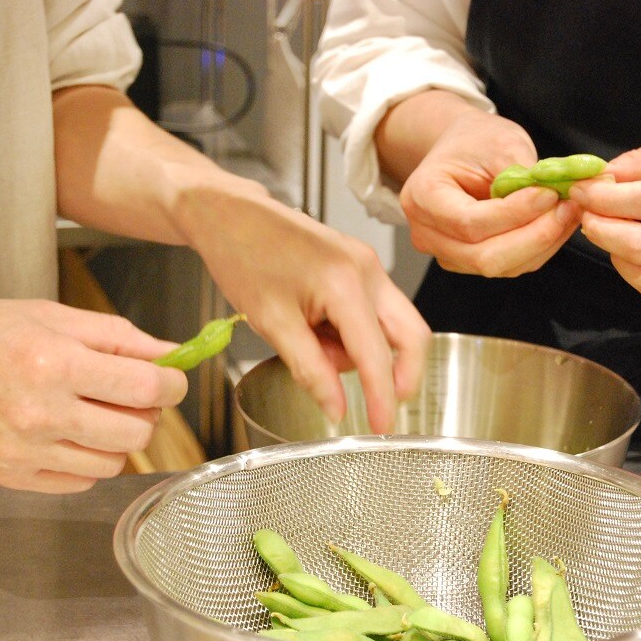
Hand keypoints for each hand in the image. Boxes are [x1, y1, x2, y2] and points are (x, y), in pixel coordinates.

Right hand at [0, 299, 187, 492]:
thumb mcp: (53, 317)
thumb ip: (121, 337)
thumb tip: (172, 354)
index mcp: (54, 363)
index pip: (146, 388)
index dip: (172, 384)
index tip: (171, 379)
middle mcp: (40, 413)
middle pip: (137, 432)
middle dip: (147, 412)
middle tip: (132, 395)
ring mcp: (23, 451)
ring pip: (114, 463)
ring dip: (118, 439)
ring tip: (96, 413)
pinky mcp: (10, 475)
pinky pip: (80, 482)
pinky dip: (87, 461)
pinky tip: (70, 434)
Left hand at [50, 86, 429, 435]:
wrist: (229, 214)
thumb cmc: (243, 256)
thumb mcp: (272, 323)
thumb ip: (311, 369)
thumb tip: (336, 408)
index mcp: (346, 283)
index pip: (377, 354)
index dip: (382, 397)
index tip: (383, 427)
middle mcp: (368, 270)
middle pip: (411, 336)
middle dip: (398, 374)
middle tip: (375, 403)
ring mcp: (368, 265)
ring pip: (392, 325)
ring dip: (364, 351)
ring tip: (312, 346)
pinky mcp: (360, 265)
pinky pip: (374, 310)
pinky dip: (354, 333)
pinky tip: (317, 330)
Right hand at [397, 108, 579, 276]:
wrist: (460, 150)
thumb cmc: (474, 141)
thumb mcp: (499, 142)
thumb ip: (521, 174)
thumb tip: (555, 199)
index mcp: (423, 197)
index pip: (470, 222)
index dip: (515, 214)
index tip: (549, 195)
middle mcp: (427, 233)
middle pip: (484, 256)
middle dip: (534, 236)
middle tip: (568, 209)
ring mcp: (446, 253)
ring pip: (500, 266)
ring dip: (541, 244)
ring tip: (567, 213)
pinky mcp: (469, 261)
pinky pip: (508, 265)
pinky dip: (538, 248)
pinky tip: (555, 224)